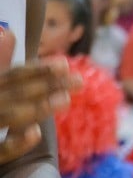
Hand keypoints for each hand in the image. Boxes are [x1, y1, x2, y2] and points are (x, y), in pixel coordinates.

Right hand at [0, 34, 80, 163]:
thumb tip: (6, 32)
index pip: (7, 78)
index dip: (34, 71)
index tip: (64, 64)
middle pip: (8, 93)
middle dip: (43, 85)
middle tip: (79, 81)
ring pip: (2, 116)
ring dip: (33, 108)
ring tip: (65, 99)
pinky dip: (13, 145)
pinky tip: (35, 134)